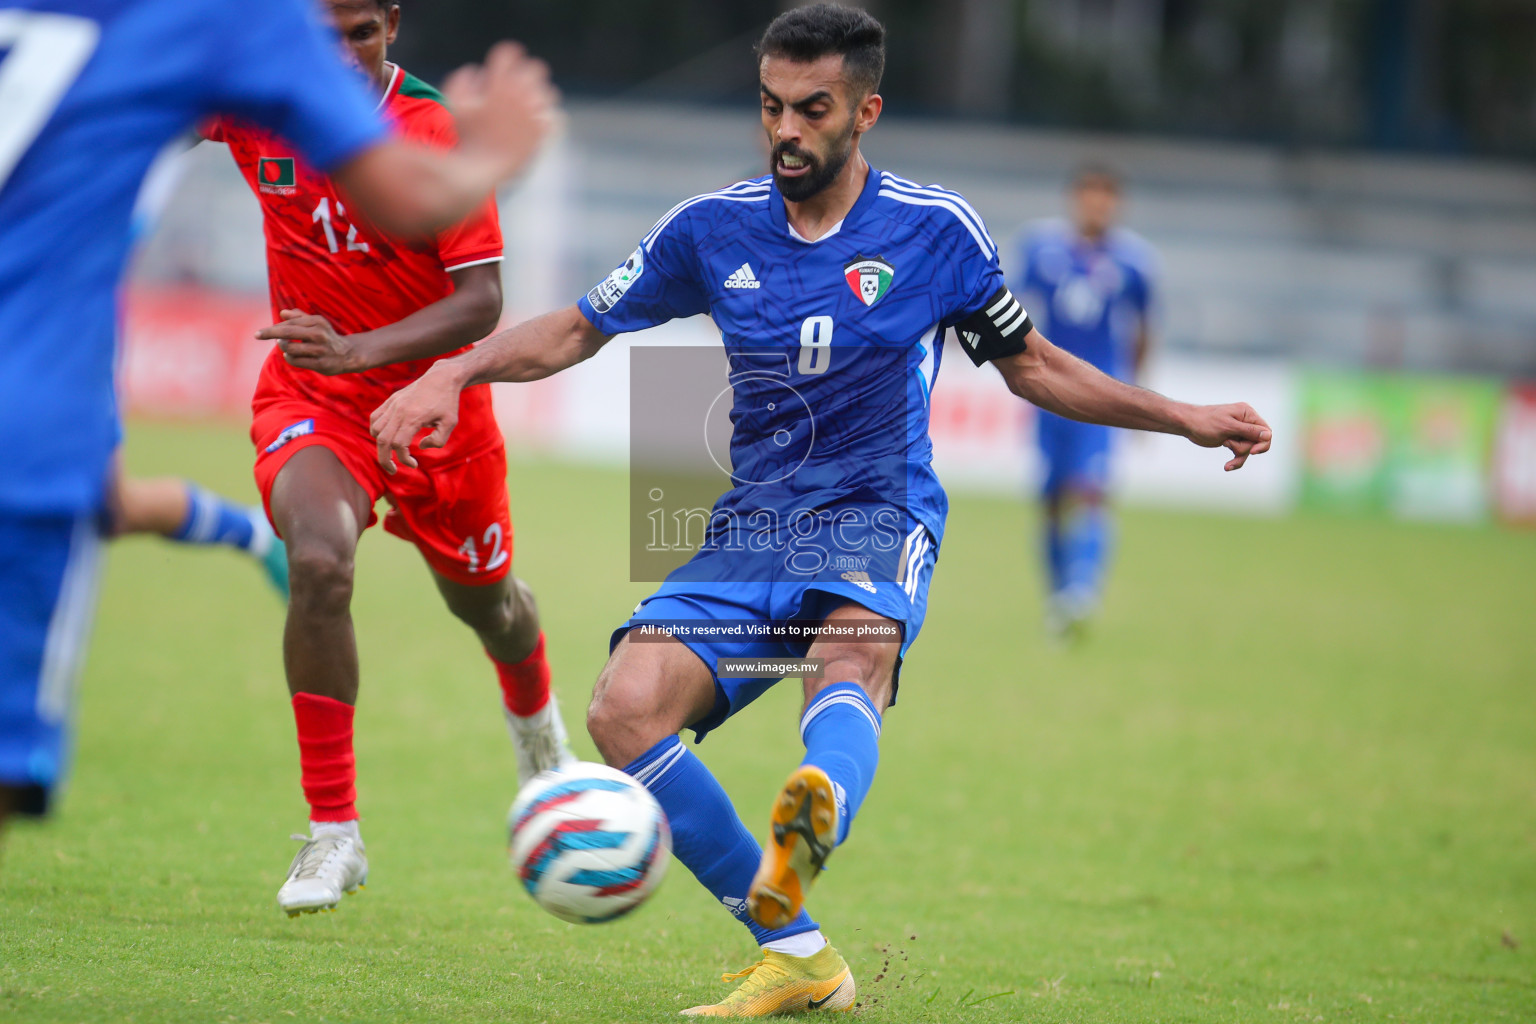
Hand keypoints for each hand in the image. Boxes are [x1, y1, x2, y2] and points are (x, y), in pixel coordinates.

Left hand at [257, 310, 366, 374]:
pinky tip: (291, 356)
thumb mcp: (316, 323)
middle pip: (287, 333)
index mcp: (317, 322)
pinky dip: (289, 358)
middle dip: (269, 333)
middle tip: (256, 335)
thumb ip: (299, 317)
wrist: (348, 354)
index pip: (289, 324)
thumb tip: (282, 313)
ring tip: (285, 347)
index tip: (259, 333)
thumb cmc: (327, 336)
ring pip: (290, 348)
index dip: (273, 329)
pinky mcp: (321, 364)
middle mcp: (319, 334)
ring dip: (283, 348)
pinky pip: (296, 361)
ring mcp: (320, 350)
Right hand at [369, 363, 464, 474]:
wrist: (442, 377)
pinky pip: (375, 418)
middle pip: (383, 440)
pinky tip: (386, 437)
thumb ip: (439, 440)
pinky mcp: (391, 400)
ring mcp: (393, 404)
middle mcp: (399, 411)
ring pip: (376, 429)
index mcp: (413, 417)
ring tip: (391, 453)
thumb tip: (420, 447)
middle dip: (385, 459)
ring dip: (381, 445)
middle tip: (393, 471)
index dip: (404, 459)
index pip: (399, 444)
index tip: (415, 465)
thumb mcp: (450, 423)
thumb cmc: (448, 402)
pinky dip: (376, 430)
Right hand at [444, 42, 557, 180]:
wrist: (480, 170)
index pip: (509, 53)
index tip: (504, 63)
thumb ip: (462, 81)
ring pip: (549, 92)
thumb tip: (476, 71)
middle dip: (527, 72)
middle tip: (520, 81)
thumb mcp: (455, 105)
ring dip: (540, 94)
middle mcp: (520, 95)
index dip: (506, 55)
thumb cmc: (464, 137)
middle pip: (536, 68)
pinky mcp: (543, 133)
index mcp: (498, 84)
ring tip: (529, 103)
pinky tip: (538, 121)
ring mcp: (534, 114)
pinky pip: (554, 117)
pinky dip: (547, 117)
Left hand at [1183, 402, 1272, 471]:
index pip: (1265, 431)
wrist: (1188, 425)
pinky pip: (1240, 452)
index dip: (1262, 443)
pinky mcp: (1233, 440)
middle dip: (1244, 448)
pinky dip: (1235, 460)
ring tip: (1226, 460)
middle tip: (1228, 444)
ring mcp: (1239, 431)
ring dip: (1238, 456)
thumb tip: (1268, 435)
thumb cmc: (1205, 422)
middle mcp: (1246, 421)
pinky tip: (1227, 466)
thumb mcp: (1228, 426)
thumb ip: (1249, 431)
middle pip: (1257, 442)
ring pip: (1248, 449)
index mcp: (1247, 414)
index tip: (1252, 452)